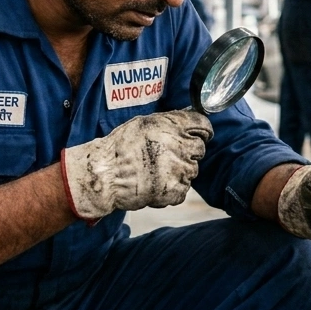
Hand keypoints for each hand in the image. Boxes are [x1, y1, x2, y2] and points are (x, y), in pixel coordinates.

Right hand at [62, 110, 212, 221]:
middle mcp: (181, 146)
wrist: (106, 175)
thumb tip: (188, 118)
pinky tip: (155, 183)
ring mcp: (180, 170)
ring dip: (178, 171)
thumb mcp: (144, 123)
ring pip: (191, 171)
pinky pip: (182, 189)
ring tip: (155, 171)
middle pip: (199, 150)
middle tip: (165, 156)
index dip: (200, 131)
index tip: (195, 136)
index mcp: (174, 126)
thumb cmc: (121, 146)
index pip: (204, 125)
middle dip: (186, 152)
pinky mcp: (176, 191)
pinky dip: (171, 188)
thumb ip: (169, 121)